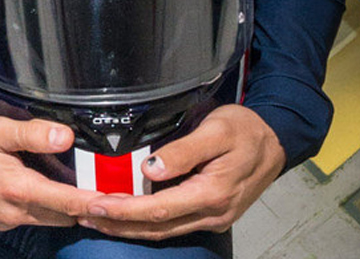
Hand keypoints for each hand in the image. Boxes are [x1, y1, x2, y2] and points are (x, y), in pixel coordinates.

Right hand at [0, 113, 92, 230]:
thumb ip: (30, 133)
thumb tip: (64, 136)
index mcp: (18, 188)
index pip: (71, 202)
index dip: (99, 203)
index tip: (122, 202)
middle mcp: (15, 212)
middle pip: (66, 215)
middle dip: (85, 204)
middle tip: (103, 186)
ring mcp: (6, 220)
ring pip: (50, 219)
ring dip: (64, 206)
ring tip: (73, 183)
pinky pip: (31, 218)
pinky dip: (43, 206)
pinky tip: (37, 185)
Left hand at [78, 105, 283, 237]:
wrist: (276, 139)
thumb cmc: (245, 130)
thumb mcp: (217, 131)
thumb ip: (184, 151)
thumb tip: (151, 169)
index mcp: (212, 193)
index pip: (158, 209)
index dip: (123, 211)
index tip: (94, 206)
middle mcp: (213, 212)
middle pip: (157, 227)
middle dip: (118, 225)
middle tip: (82, 216)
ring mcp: (214, 216)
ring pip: (164, 230)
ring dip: (129, 227)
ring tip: (96, 220)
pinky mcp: (211, 213)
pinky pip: (174, 224)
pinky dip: (147, 223)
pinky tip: (126, 215)